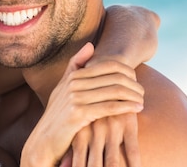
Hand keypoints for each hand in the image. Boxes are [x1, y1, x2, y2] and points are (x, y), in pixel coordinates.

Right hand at [20, 43, 143, 166]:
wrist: (44, 140)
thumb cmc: (58, 115)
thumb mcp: (64, 88)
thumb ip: (75, 66)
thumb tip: (90, 45)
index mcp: (73, 75)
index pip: (109, 65)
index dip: (127, 71)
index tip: (135, 80)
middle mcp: (73, 83)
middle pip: (114, 77)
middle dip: (133, 84)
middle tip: (142, 92)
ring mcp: (74, 97)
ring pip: (114, 91)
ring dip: (133, 96)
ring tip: (142, 101)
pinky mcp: (77, 114)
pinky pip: (109, 107)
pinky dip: (126, 107)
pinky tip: (137, 109)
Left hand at [68, 112, 139, 166]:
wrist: (113, 91)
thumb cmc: (94, 116)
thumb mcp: (80, 129)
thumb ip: (72, 150)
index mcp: (81, 134)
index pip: (79, 162)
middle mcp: (95, 132)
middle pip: (94, 164)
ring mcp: (111, 128)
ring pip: (112, 161)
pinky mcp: (128, 125)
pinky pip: (132, 150)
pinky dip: (134, 164)